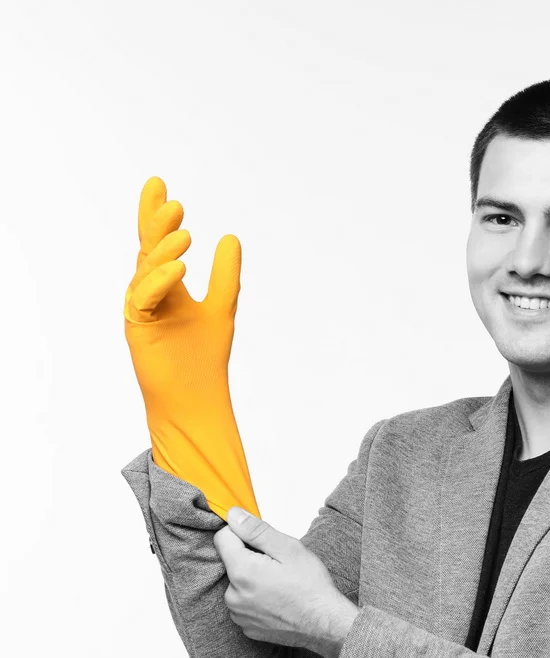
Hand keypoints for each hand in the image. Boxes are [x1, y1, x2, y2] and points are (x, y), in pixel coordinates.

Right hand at [124, 175, 240, 407]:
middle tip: (172, 201)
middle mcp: (150, 294)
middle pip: (148, 250)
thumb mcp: (221, 308)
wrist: (196, 398)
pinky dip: (159, 281)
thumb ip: (225, 276)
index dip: (158, 215)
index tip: (159, 185)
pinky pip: (143, 298)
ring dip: (164, 251)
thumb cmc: (205, 358)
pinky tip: (180, 268)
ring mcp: (141, 310)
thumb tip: (230, 237)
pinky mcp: (137, 328)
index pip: (159, 243)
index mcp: (167, 286)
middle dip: (157, 224)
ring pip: (146, 271)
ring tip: (186, 235)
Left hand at [214, 507, 359, 657]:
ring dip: (253, 580)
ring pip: (238, 584)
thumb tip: (233, 515)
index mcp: (242, 571)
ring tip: (280, 585)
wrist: (325, 624)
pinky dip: (256, 600)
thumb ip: (256, 530)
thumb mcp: (288, 549)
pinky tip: (277, 600)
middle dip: (250, 558)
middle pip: (231, 563)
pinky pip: (244, 605)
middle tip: (278, 566)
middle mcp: (233, 595)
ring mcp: (239, 614)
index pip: (223, 538)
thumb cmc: (311, 587)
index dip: (242, 533)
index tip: (261, 539)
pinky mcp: (246, 627)